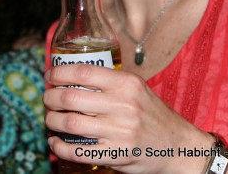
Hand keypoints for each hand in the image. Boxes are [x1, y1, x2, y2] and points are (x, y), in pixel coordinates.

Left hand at [44, 64, 209, 173]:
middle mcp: (123, 106)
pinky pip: (78, 151)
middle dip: (50, 98)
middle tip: (47, 99)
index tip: (50, 75)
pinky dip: (60, 147)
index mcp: (127, 84)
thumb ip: (109, 82)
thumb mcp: (137, 89)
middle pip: (70, 98)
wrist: (179, 146)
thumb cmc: (153, 114)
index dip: (59, 72)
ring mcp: (120, 132)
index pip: (83, 72)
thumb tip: (71, 76)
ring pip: (70, 123)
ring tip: (50, 119)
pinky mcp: (117, 155)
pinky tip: (55, 142)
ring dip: (52, 121)